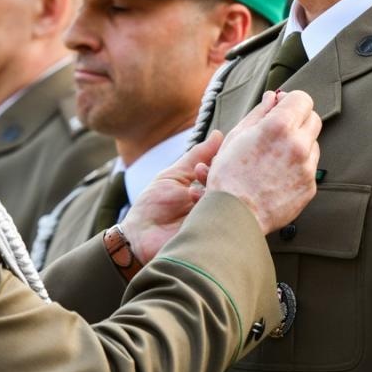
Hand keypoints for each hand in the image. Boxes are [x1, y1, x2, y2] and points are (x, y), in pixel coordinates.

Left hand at [120, 132, 221, 262]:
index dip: (221, 162)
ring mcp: (217, 218)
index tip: (205, 163)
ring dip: (211, 192)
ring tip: (191, 193)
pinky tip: (196, 204)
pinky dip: (210, 209)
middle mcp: (217, 202)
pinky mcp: (216, 233)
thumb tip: (218, 134)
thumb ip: (196, 155)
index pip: (227, 170)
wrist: (139, 238)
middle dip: (217, 176)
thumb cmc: (153, 205)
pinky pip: (224, 219)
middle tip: (200, 174)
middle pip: (232, 184)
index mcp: (209, 187)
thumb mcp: (174, 175)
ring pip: (229, 200)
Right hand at [206, 90, 320, 233]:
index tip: (282, 108)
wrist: (235, 216)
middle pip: (313, 119)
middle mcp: (298, 144)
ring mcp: (307, 167)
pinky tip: (278, 175)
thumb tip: (273, 97)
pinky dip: (299, 167)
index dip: (291, 101)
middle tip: (280, 131)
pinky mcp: (310, 186)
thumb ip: (260, 113)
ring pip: (313, 144)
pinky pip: (310, 168)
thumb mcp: (237, 136)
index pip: (303, 99)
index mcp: (279, 126)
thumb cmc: (229, 175)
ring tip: (275, 158)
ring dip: (300, 145)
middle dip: (299, 120)